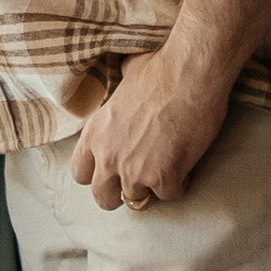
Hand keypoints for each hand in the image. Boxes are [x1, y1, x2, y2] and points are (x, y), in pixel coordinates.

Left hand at [72, 49, 233, 212]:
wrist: (190, 73)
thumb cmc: (161, 69)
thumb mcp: (124, 79)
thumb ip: (119, 92)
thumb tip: (123, 73)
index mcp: (94, 134)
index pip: (80, 174)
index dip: (97, 175)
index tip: (113, 170)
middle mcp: (107, 157)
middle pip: (103, 198)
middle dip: (120, 193)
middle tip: (140, 179)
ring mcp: (134, 170)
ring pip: (137, 201)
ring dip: (152, 188)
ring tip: (167, 168)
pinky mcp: (163, 177)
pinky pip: (170, 195)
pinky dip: (180, 182)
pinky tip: (186, 163)